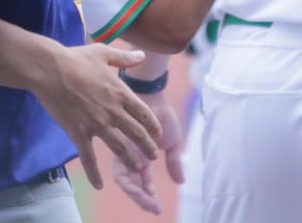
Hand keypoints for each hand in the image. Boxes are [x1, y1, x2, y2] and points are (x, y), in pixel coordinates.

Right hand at [32, 43, 160, 189]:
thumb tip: (142, 56)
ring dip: (130, 160)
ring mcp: (97, 124)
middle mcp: (113, 111)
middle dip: (148, 147)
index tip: (157, 134)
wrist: (49, 69)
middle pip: (137, 133)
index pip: (144, 113)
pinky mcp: (79, 133)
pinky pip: (89, 158)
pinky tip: (99, 185)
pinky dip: (95, 173)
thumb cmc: (74, 58)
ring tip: (137, 169)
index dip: (153, 126)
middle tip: (153, 156)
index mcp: (120, 92)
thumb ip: (124, 57)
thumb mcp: (103, 53)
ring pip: (119, 148)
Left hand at [113, 89, 184, 213]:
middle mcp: (127, 155)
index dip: (147, 196)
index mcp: (138, 156)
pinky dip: (131, 180)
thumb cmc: (159, 115)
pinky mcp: (120, 143)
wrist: (151, 93)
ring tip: (151, 203)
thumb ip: (174, 162)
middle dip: (141, 198)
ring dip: (137, 193)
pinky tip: (143, 187)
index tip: (157, 208)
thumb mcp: (172, 142)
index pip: (141, 182)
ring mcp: (122, 149)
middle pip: (129, 183)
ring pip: (124, 178)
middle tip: (153, 208)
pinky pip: (122, 166)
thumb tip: (181, 182)